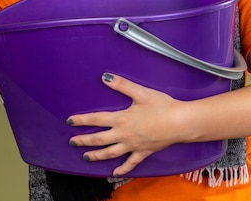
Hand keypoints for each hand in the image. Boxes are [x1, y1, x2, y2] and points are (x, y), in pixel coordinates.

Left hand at [66, 73, 185, 176]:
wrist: (180, 123)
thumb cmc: (162, 106)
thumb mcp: (140, 92)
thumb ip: (122, 85)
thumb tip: (105, 77)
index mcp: (122, 119)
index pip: (96, 120)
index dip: (82, 120)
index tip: (70, 121)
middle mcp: (124, 135)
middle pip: (100, 139)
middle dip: (84, 141)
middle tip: (72, 142)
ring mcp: (133, 146)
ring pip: (111, 153)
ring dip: (97, 156)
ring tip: (86, 157)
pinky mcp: (144, 153)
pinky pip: (131, 163)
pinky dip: (122, 169)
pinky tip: (115, 173)